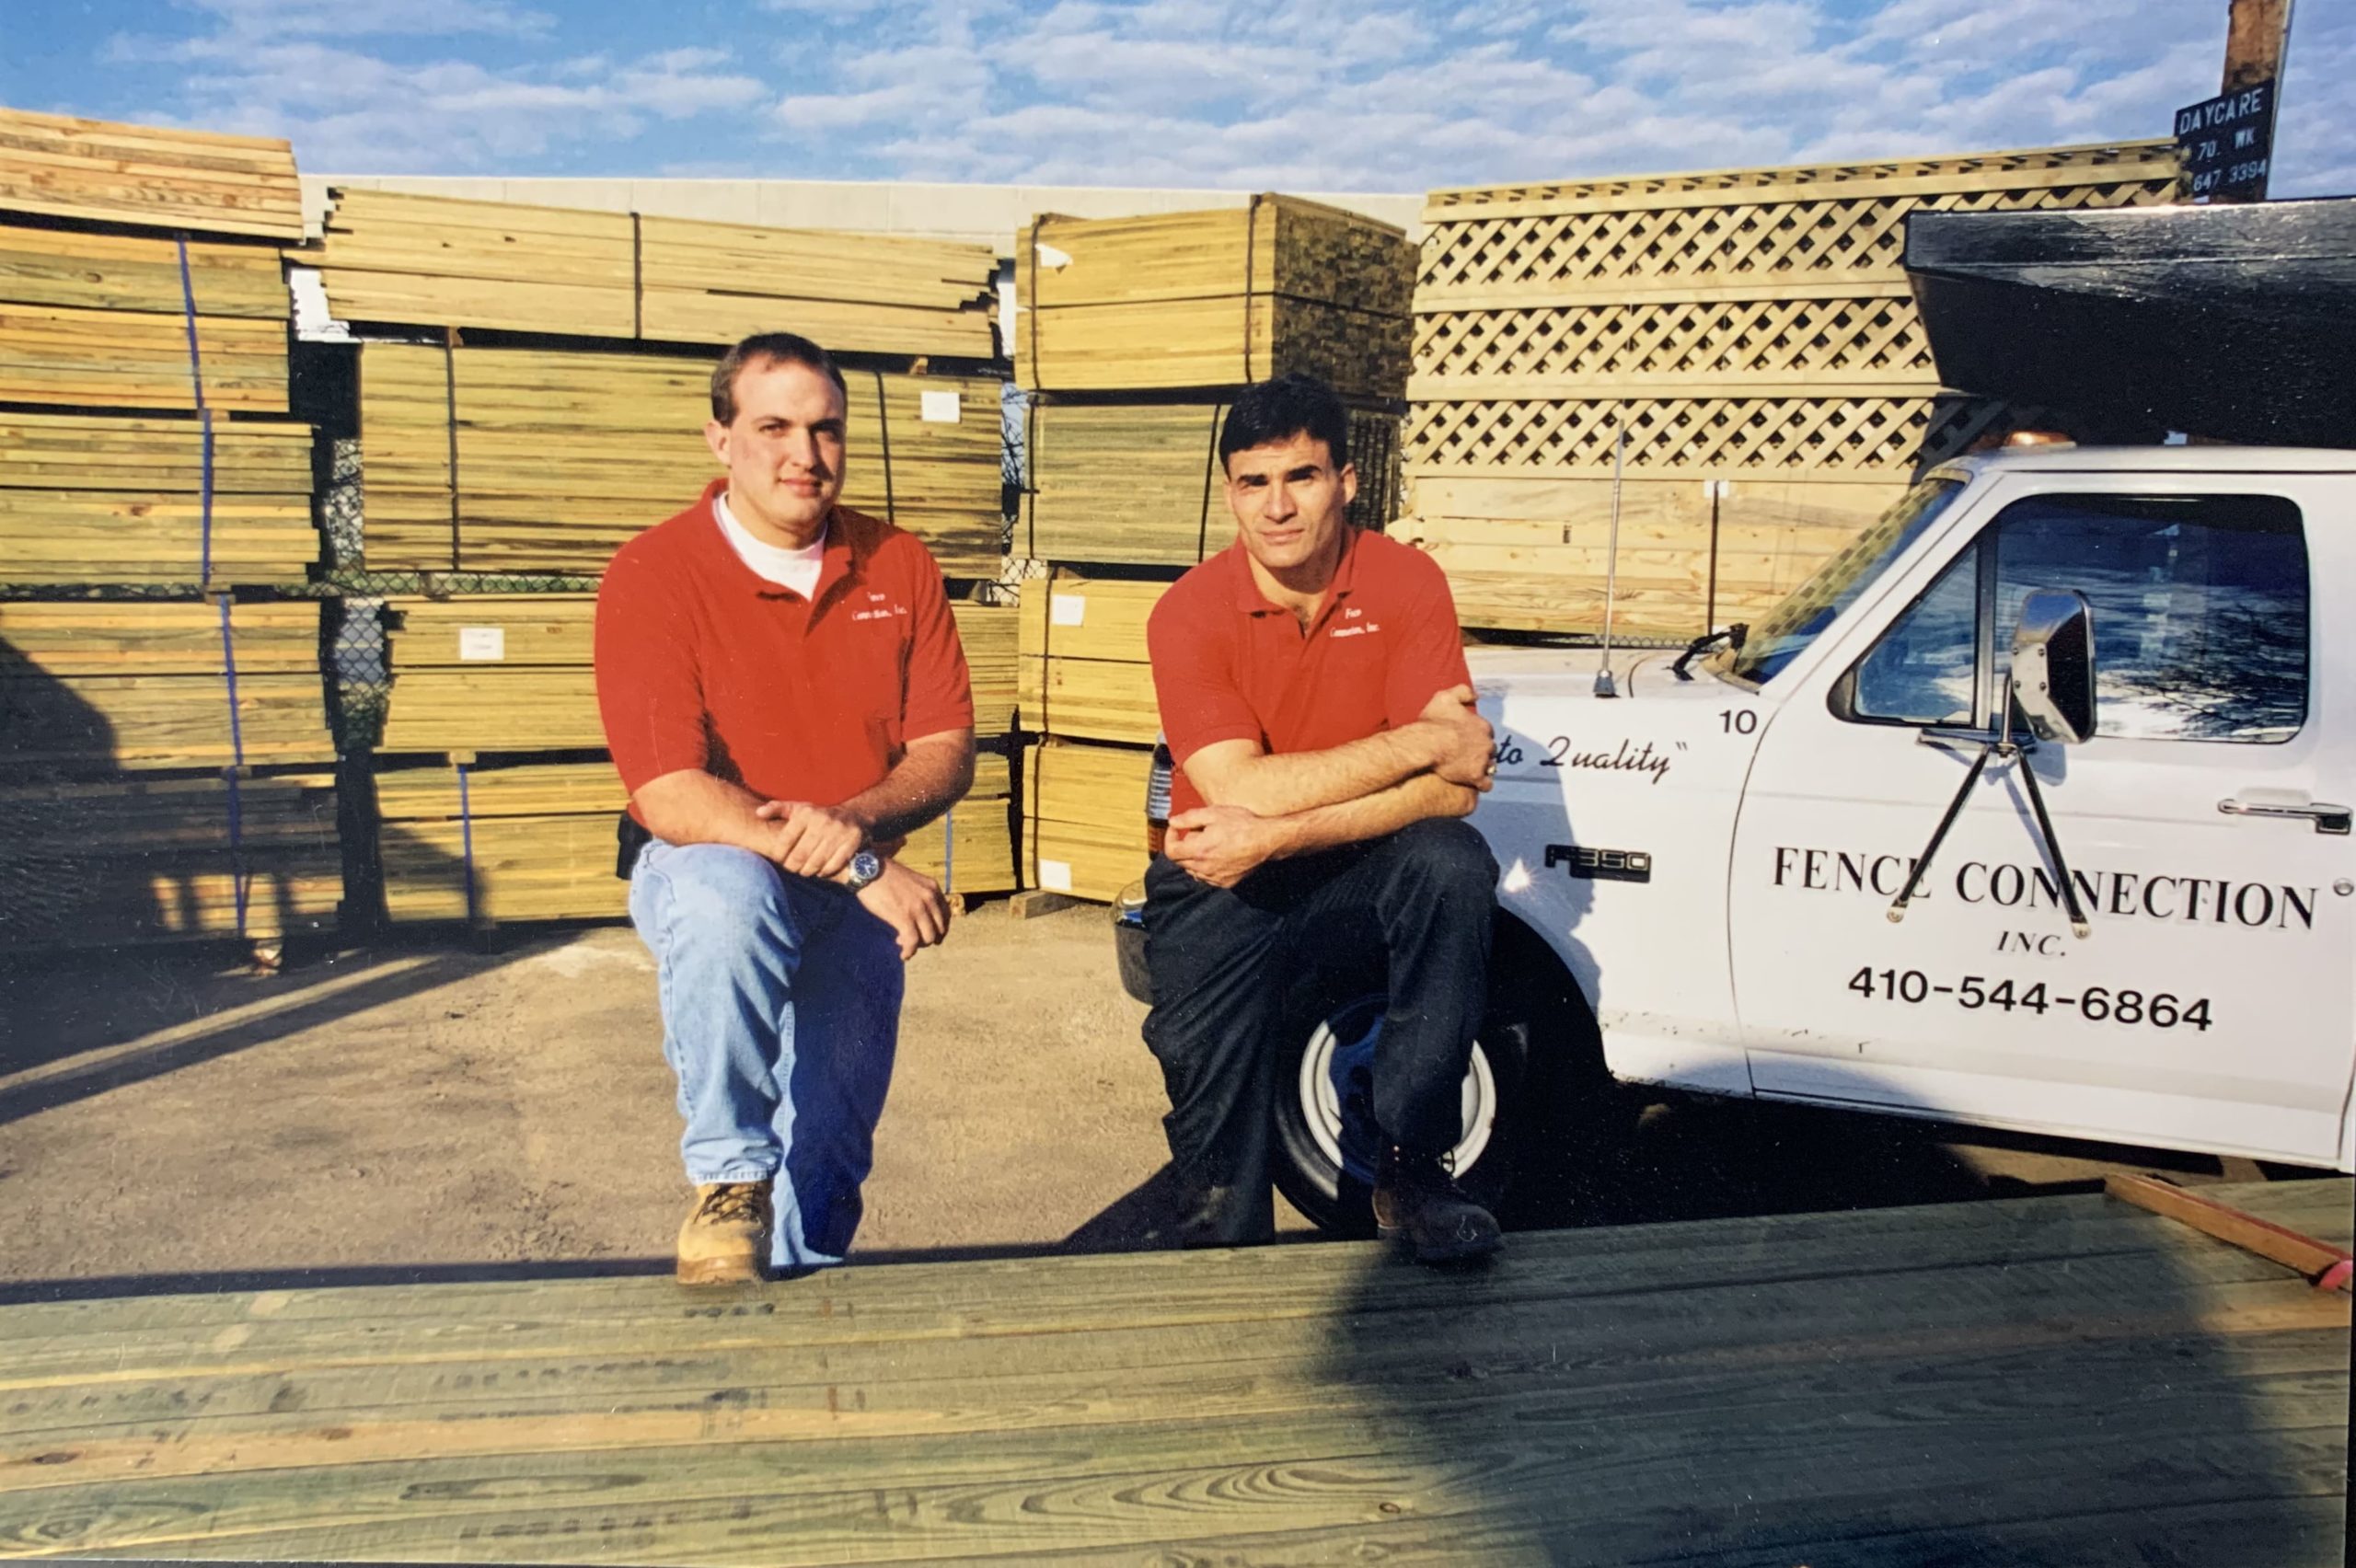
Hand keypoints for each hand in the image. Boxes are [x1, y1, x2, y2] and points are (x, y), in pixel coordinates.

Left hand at [756, 799, 867, 878]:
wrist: (854, 816)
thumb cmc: (818, 816)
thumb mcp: (799, 809)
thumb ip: (777, 809)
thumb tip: (758, 814)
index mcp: (806, 813)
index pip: (785, 841)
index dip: (779, 855)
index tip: (780, 860)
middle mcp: (822, 821)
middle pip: (800, 856)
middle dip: (793, 866)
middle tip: (792, 868)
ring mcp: (838, 832)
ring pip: (816, 863)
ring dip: (807, 871)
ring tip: (804, 871)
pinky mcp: (852, 842)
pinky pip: (833, 865)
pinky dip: (824, 872)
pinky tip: (820, 871)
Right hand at [855, 858, 949, 959]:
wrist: (867, 869)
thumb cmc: (883, 875)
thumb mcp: (910, 880)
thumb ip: (919, 894)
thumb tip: (917, 914)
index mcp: (932, 888)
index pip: (946, 914)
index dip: (939, 928)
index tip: (929, 934)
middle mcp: (929, 898)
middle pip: (939, 929)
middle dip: (928, 938)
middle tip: (913, 939)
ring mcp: (918, 908)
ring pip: (928, 938)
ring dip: (918, 946)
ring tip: (903, 943)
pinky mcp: (904, 917)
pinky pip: (913, 942)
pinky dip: (909, 951)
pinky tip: (904, 955)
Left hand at [1165, 803, 1283, 888]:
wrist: (1267, 841)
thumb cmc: (1242, 825)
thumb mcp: (1213, 813)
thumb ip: (1189, 818)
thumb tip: (1172, 822)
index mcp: (1198, 851)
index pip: (1171, 852)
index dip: (1169, 838)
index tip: (1175, 829)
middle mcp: (1204, 868)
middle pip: (1180, 861)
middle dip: (1183, 846)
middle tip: (1198, 832)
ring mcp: (1215, 878)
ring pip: (1193, 871)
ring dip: (1194, 858)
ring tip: (1209, 843)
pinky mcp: (1226, 883)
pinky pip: (1207, 877)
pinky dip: (1206, 867)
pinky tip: (1217, 855)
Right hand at [1417, 684, 1495, 790]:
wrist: (1427, 745)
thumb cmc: (1434, 723)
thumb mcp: (1445, 697)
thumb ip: (1463, 692)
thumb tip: (1476, 695)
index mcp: (1482, 725)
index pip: (1486, 732)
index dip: (1477, 736)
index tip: (1467, 740)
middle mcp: (1487, 743)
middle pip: (1490, 749)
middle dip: (1481, 752)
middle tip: (1467, 756)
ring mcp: (1483, 760)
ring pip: (1490, 766)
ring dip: (1483, 768)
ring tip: (1470, 770)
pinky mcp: (1476, 776)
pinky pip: (1486, 784)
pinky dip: (1482, 784)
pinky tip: (1475, 784)